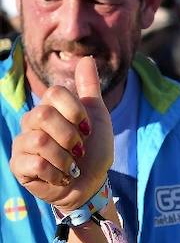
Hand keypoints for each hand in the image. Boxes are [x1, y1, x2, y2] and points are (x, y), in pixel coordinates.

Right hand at [10, 56, 111, 211]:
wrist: (91, 184)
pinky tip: (61, 176)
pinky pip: (35, 163)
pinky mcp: (18, 166)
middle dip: (70, 136)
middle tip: (79, 150)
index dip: (76, 111)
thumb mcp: (97, 117)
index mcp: (50, 109)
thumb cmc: (93, 151)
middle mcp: (31, 123)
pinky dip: (57, 173)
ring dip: (65, 158)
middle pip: (44, 115)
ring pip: (40, 140)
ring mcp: (22, 144)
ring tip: (71, 166)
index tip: (88, 129)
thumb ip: (90, 89)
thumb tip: (88, 58)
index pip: (54, 93)